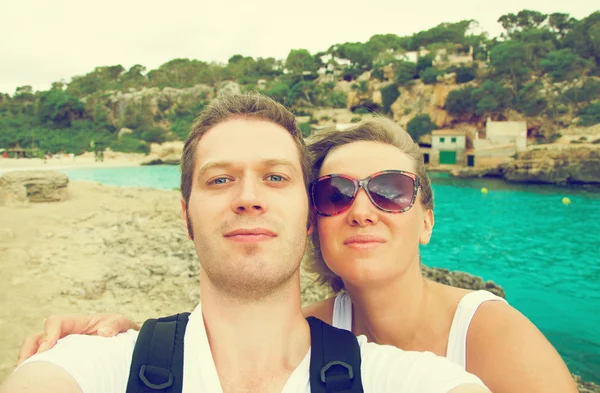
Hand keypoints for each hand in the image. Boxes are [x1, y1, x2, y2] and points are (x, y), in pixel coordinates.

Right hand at [15, 313, 138, 366]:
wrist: (123, 340)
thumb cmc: (118, 329)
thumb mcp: (121, 322)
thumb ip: (114, 324)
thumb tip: (103, 332)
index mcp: (77, 322)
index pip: (56, 322)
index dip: (48, 334)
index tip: (46, 349)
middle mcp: (65, 333)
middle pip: (38, 337)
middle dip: (30, 349)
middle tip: (26, 365)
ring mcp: (60, 345)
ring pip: (36, 349)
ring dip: (29, 359)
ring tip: (25, 373)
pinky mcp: (61, 357)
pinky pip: (44, 361)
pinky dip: (37, 368)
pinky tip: (38, 378)